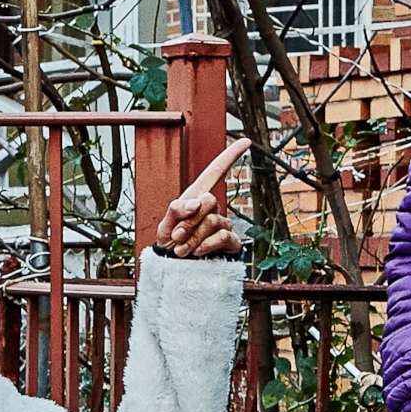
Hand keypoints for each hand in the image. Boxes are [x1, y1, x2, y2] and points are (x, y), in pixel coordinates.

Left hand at [156, 136, 249, 257]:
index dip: (230, 156)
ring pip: (213, 222)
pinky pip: (223, 237)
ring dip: (193, 237)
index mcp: (196, 198)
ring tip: (181, 249)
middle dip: (189, 219)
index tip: (246, 141)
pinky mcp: (229, 242)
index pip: (215, 172)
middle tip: (176, 235)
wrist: (173, 270)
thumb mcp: (164, 224)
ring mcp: (222, 225)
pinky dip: (207, 245)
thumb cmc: (168, 245)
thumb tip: (196, 203)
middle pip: (209, 200)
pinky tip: (197, 253)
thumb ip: (176, 209)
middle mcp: (212, 209)